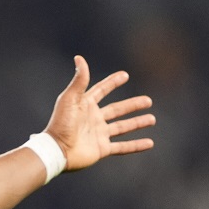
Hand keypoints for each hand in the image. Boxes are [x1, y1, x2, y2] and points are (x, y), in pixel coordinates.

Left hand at [45, 56, 155, 171]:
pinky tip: (150, 143)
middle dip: (132, 105)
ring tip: (152, 119)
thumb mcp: (70, 99)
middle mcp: (93, 119)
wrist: (56, 150)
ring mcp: (98, 134)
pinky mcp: (101, 149)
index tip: (125, 75)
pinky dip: (136, 145)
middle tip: (148, 100)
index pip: (101, 90)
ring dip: (137, 123)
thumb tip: (79, 57)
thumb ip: (79, 80)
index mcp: (85, 105)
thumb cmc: (61, 123)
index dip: (112, 83)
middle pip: (117, 110)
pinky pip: (122, 147)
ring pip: (122, 127)